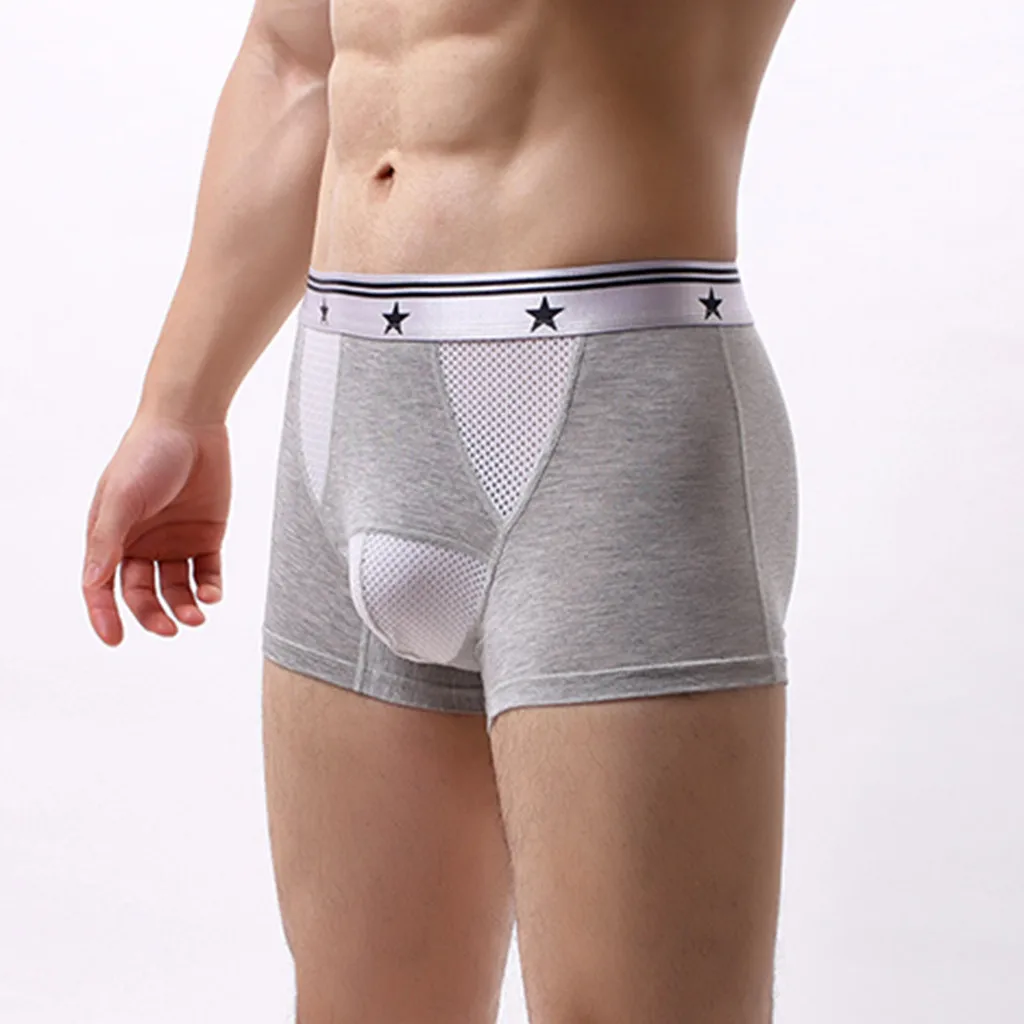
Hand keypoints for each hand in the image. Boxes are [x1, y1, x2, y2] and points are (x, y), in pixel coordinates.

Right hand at [82, 413, 231, 645]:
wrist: (191, 424)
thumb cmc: (147, 454)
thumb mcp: (121, 497)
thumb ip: (108, 540)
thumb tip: (94, 582)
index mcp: (111, 536)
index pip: (102, 586)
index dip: (104, 615)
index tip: (114, 639)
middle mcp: (141, 544)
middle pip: (142, 594)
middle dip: (153, 615)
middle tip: (170, 627)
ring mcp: (174, 542)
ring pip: (176, 590)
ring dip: (184, 607)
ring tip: (196, 615)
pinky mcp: (206, 537)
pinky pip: (206, 574)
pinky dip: (209, 589)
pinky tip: (211, 595)